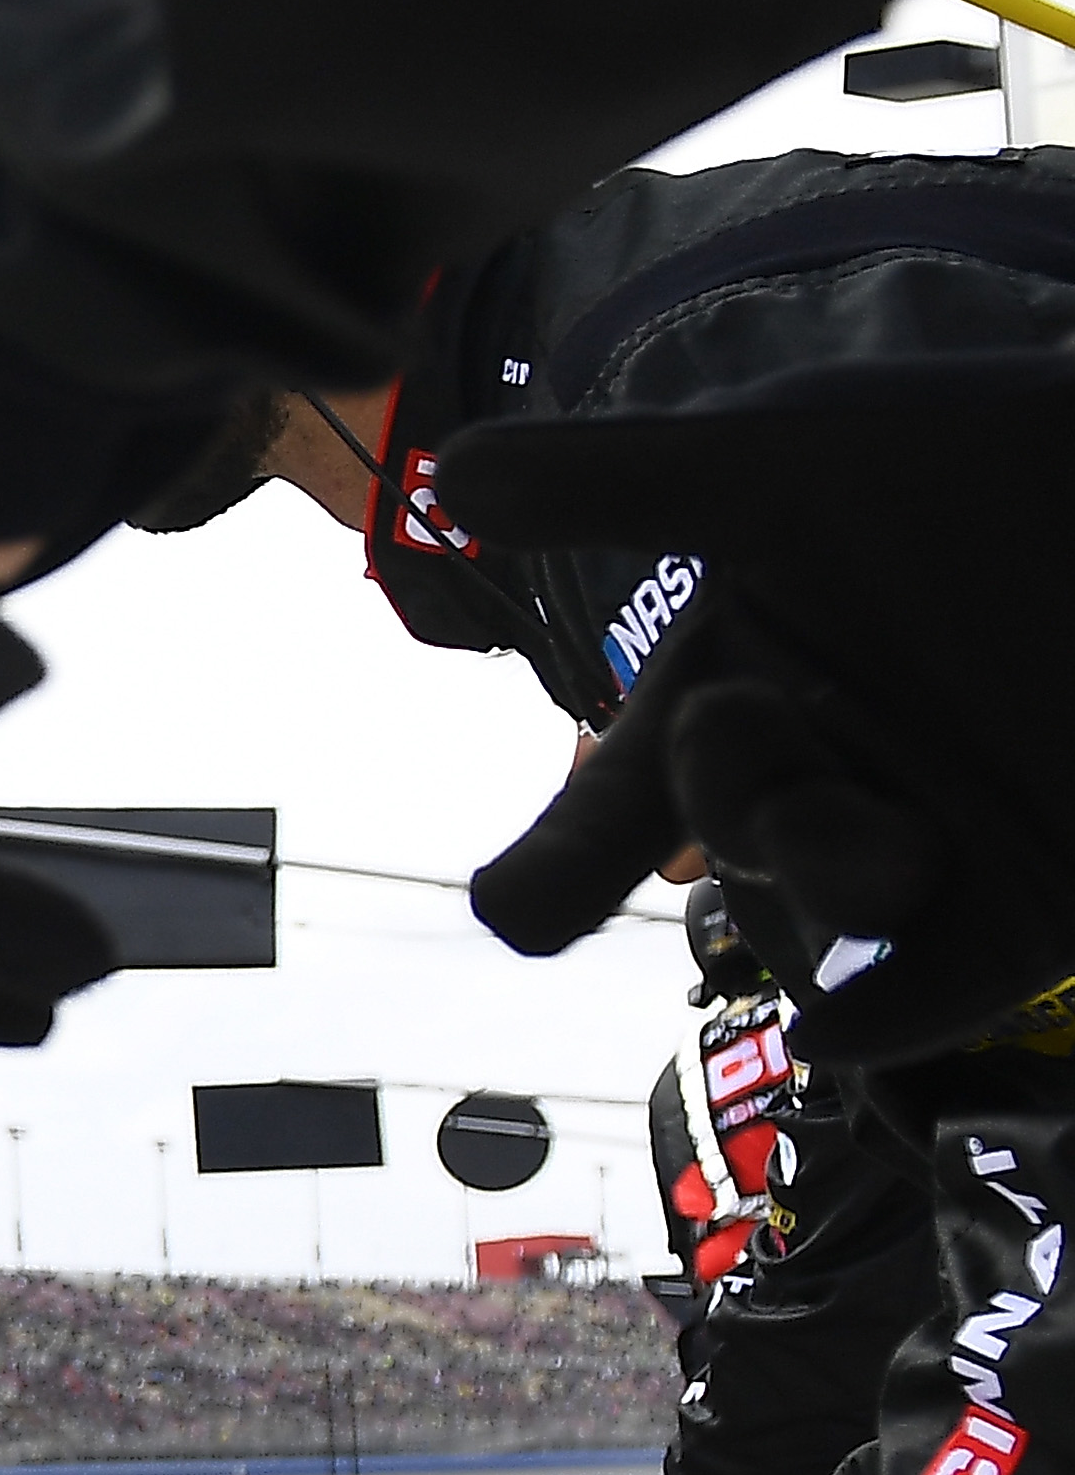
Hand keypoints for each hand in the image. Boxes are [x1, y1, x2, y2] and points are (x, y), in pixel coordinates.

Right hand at [456, 351, 1074, 1064]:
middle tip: (740, 715)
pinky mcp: (1030, 906)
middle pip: (726, 852)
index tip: (517, 910)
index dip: (560, 864)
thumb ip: (621, 484)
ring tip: (880, 818)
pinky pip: (928, 990)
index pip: (622, 805)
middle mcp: (823, 781)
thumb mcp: (785, 467)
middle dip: (722, 799)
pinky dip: (890, 1006)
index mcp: (745, 696)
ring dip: (813, 872)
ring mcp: (929, 847)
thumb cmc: (983, 470)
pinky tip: (849, 1007)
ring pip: (818, 924)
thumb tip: (458, 478)